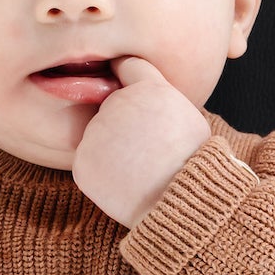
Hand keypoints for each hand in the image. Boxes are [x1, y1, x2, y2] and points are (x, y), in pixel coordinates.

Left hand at [69, 55, 210, 228]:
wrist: (180, 208)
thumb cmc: (193, 165)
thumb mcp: (189, 116)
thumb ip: (159, 95)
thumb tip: (138, 86)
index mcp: (147, 89)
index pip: (128, 66)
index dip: (132, 80)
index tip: (134, 90)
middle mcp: (116, 105)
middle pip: (111, 105)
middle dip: (124, 121)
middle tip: (147, 149)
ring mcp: (95, 134)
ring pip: (99, 135)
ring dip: (113, 147)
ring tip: (140, 169)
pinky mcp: (81, 163)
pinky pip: (90, 161)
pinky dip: (103, 171)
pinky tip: (126, 182)